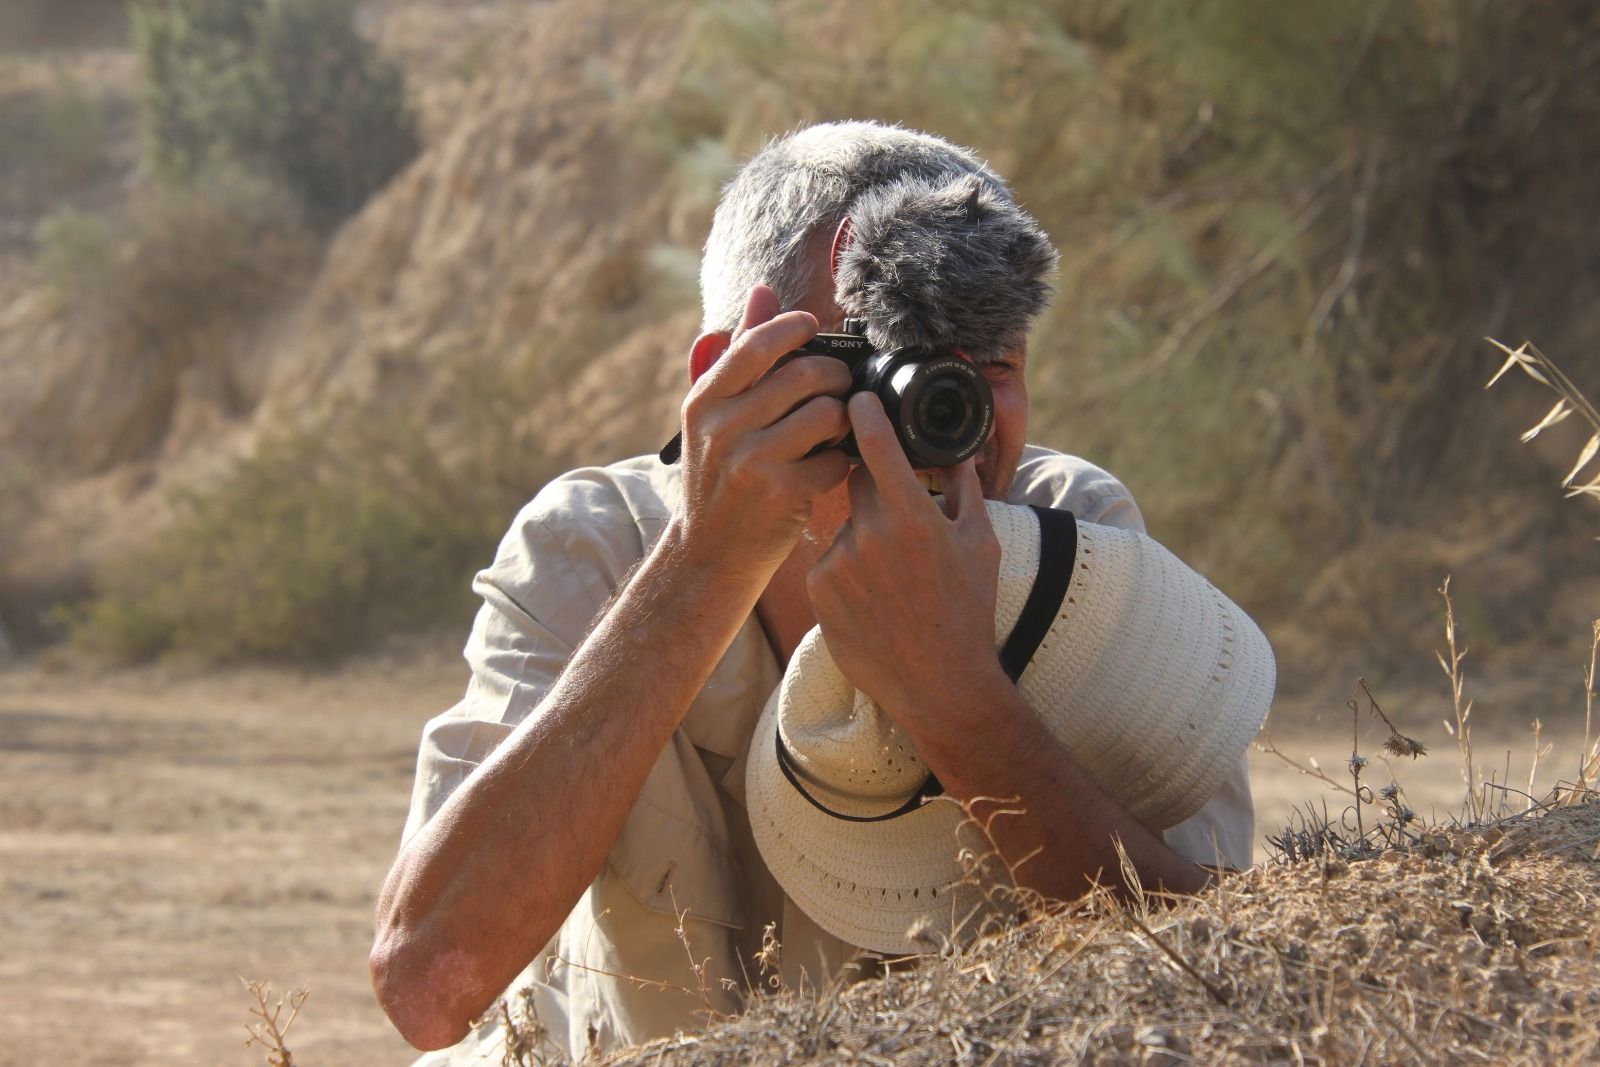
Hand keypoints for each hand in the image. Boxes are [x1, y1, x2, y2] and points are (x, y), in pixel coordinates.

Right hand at [675, 286, 852, 589]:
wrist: (708, 554)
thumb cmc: (719, 476)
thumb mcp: (714, 416)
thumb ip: (739, 353)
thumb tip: (762, 292)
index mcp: (704, 400)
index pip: (757, 344)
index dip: (794, 327)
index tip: (813, 327)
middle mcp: (722, 427)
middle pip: (804, 375)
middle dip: (835, 377)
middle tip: (839, 388)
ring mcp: (750, 462)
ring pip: (826, 414)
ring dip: (843, 419)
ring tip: (835, 428)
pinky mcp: (779, 495)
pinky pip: (834, 459)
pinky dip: (840, 461)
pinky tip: (827, 467)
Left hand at [806, 392, 1007, 742]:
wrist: (939, 683)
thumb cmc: (967, 612)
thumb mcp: (981, 544)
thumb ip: (967, 490)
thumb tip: (958, 453)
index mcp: (913, 515)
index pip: (878, 446)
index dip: (866, 415)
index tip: (856, 398)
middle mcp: (870, 533)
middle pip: (858, 482)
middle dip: (875, 486)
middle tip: (898, 516)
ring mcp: (839, 562)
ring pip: (844, 524)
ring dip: (862, 534)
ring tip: (891, 575)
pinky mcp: (818, 589)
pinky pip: (828, 558)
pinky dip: (845, 567)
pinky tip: (871, 595)